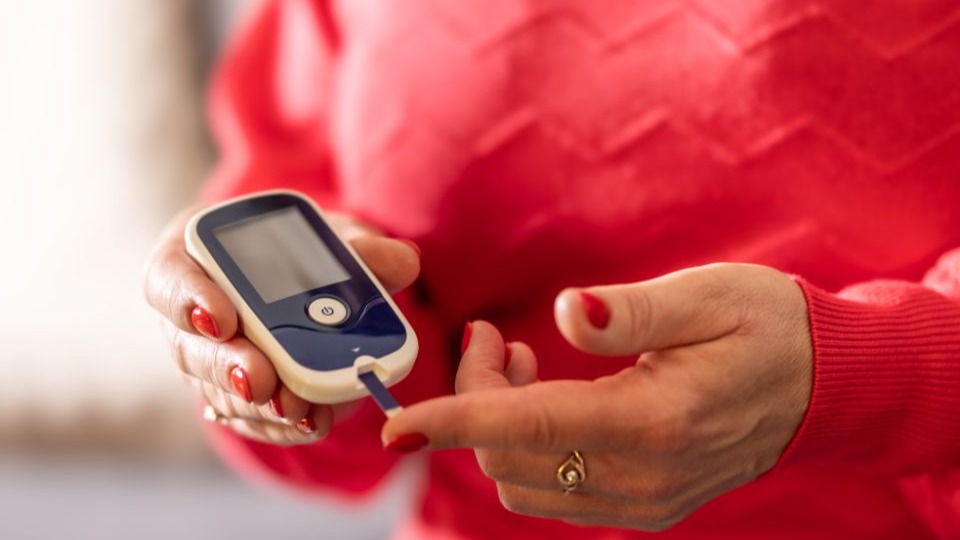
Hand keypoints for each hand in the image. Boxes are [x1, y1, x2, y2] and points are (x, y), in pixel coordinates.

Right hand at [144, 205, 419, 444]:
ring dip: (257, 404)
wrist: (308, 281)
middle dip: (227, 366)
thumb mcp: (333, 235)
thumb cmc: (306, 248)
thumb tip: (401, 260)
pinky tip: (310, 424)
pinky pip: (250, 419)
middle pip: (192, 348)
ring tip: (297, 409)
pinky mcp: (237, 399)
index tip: (222, 317)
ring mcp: (209, 363)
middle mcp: (191, 315)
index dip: (189, 300)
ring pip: (219, 391)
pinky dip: (280, 425)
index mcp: (195, 255)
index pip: (170, 277)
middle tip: (259, 380)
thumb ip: (362, 245)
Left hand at [381, 263, 811, 530]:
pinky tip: (545, 395)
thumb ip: (630, 312)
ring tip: (519, 359)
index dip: (453, 421)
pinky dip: (528, 446)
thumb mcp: (707, 298)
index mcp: (654, 421)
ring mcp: (646, 498)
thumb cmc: (768, 328)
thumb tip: (562, 314)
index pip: (526, 429)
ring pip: (526, 481)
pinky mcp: (646, 501)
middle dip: (476, 398)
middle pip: (512, 457)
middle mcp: (644, 475)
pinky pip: (557, 489)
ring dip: (499, 424)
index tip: (396, 426)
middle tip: (492, 335)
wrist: (824, 385)